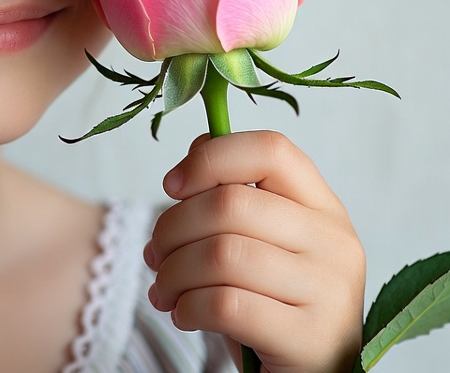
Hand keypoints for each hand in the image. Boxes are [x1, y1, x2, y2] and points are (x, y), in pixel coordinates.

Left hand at [143, 131, 364, 372]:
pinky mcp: (313, 340)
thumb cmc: (272, 302)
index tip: (172, 185)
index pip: (271, 150)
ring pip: (222, 254)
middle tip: (155, 253)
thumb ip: (233, 194)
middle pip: (231, 203)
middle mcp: (336, 242)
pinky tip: (183, 314)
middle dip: (172, 226)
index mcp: (323, 207)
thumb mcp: (260, 242)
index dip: (211, 158)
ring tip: (163, 288)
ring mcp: (331, 292)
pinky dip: (189, 307)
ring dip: (174, 271)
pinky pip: (228, 305)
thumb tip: (193, 157)